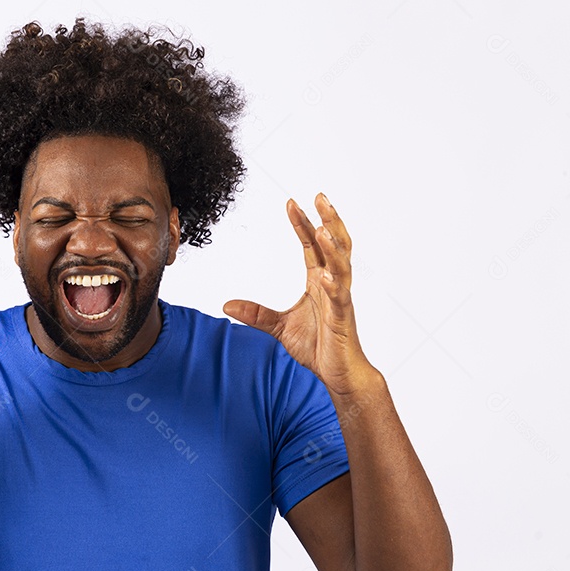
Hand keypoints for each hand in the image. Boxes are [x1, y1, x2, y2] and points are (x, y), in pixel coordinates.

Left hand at [223, 193, 376, 395]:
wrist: (339, 373)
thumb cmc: (317, 347)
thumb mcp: (279, 327)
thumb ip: (256, 314)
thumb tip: (226, 306)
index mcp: (319, 282)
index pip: (311, 246)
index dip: (303, 224)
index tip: (291, 202)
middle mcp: (333, 285)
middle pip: (334, 245)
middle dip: (328, 219)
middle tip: (319, 196)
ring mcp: (340, 300)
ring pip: (342, 265)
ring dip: (333, 246)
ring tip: (323, 227)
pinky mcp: (343, 318)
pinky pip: (340, 298)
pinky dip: (334, 285)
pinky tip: (325, 274)